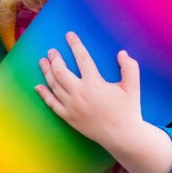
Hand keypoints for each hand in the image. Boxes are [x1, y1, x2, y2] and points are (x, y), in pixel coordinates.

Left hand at [35, 32, 144, 152]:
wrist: (122, 136)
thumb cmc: (128, 110)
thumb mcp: (133, 87)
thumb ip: (129, 68)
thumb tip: (121, 53)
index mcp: (94, 84)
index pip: (82, 58)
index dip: (75, 45)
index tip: (69, 35)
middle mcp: (80, 94)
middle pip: (61, 71)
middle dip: (54, 58)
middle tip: (52, 51)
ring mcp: (71, 106)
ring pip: (54, 85)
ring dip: (47, 72)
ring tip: (43, 62)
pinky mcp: (68, 117)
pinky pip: (52, 103)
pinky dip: (43, 94)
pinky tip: (38, 86)